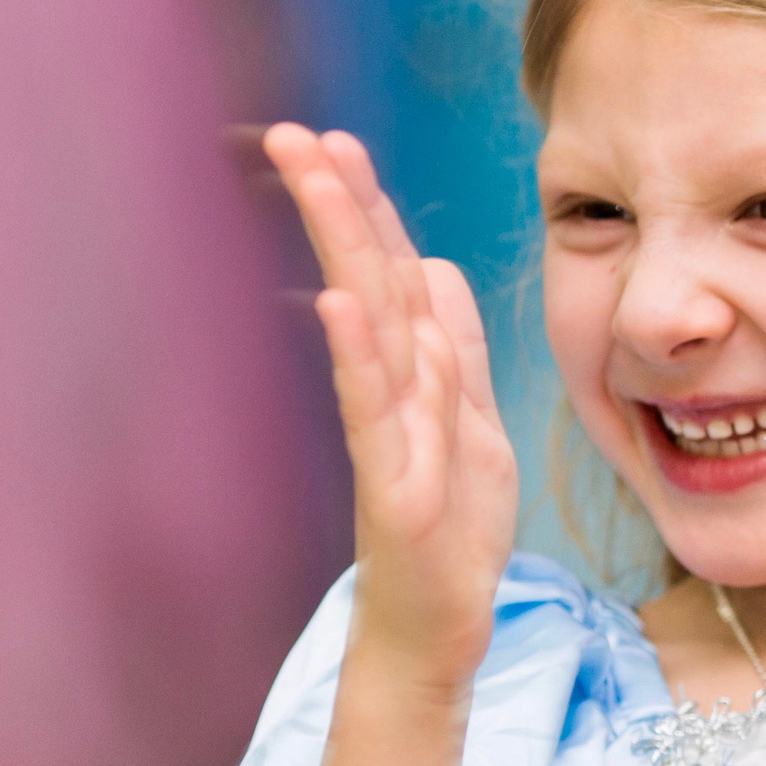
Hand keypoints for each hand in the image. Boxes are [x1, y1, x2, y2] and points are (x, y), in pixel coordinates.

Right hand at [263, 123, 517, 697]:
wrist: (436, 631)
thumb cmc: (450, 534)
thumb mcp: (473, 426)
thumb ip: (456, 349)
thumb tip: (435, 267)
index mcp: (416, 378)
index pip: (393, 272)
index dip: (367, 207)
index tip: (333, 139)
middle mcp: (393, 396)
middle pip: (367, 282)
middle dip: (335, 204)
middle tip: (293, 134)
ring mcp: (388, 439)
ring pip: (371, 328)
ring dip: (345, 251)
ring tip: (318, 180)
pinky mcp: (392, 487)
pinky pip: (373, 413)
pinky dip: (357, 357)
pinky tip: (340, 303)